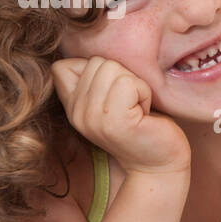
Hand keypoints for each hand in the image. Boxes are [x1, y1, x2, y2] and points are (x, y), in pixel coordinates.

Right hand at [50, 55, 191, 175]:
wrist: (158, 163)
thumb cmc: (140, 124)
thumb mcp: (107, 99)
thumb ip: (91, 79)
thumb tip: (83, 58)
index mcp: (72, 108)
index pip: (62, 66)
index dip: (94, 69)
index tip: (113, 94)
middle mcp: (77, 114)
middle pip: (96, 62)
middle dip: (122, 76)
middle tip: (130, 104)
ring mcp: (94, 118)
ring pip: (112, 68)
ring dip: (135, 84)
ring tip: (137, 108)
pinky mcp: (116, 120)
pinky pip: (129, 82)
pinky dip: (144, 92)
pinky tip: (144, 113)